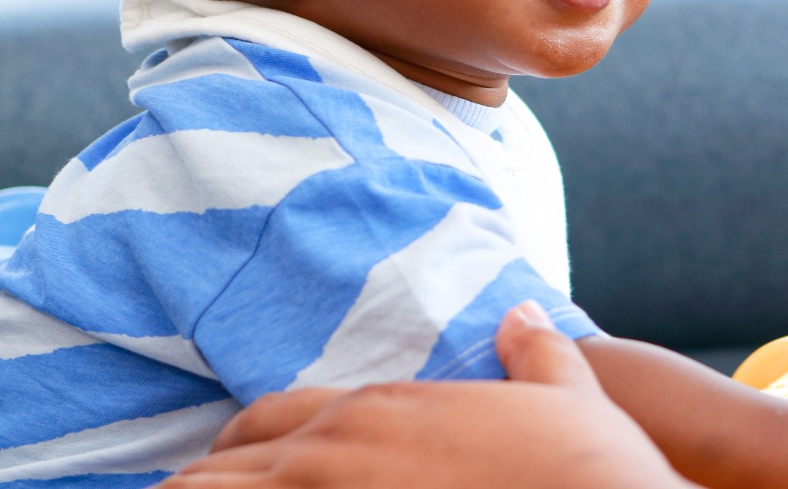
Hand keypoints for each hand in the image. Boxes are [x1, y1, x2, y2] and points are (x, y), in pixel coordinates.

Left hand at [161, 301, 694, 488]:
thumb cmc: (586, 469)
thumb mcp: (567, 401)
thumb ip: (537, 357)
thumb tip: (523, 316)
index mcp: (382, 411)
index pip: (268, 421)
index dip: (237, 448)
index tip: (223, 468)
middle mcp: (339, 451)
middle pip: (225, 468)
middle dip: (200, 484)